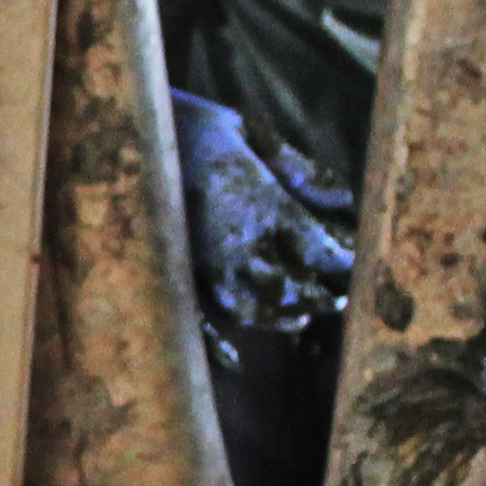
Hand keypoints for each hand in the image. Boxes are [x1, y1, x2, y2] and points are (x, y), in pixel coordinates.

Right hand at [177, 97, 354, 357]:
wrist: (126, 128)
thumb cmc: (193, 124)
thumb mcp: (250, 132)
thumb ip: (296, 169)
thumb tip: (343, 196)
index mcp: (263, 203)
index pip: (318, 249)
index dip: (343, 265)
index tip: (358, 269)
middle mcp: (238, 241)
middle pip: (292, 286)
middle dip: (319, 295)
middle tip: (338, 299)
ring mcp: (203, 262)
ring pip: (251, 308)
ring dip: (278, 317)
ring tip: (298, 316)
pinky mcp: (174, 271)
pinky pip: (198, 317)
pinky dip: (216, 343)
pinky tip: (234, 361)